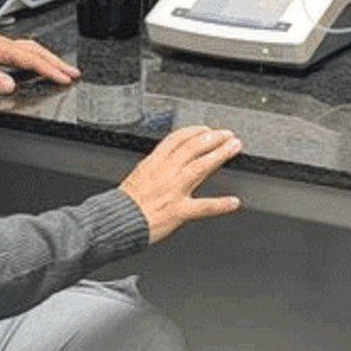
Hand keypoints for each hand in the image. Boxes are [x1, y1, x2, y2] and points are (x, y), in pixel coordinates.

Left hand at [0, 34, 79, 93]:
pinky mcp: (4, 50)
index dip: (48, 69)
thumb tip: (9, 86)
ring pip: (35, 50)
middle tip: (74, 73)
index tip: (62, 78)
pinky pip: (28, 52)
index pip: (30, 59)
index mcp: (0, 47)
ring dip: (52, 59)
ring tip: (66, 70)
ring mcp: (6, 46)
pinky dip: (41, 58)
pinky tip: (44, 66)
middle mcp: (5, 44)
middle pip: (38, 52)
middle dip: (58, 63)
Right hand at [120, 126, 242, 243]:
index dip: (195, 131)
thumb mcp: (138, 175)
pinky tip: (233, 202)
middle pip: (192, 148)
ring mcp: (173, 191)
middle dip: (213, 138)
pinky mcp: (178, 211)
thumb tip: (168, 155)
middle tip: (228, 134)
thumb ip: (155, 165)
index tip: (207, 129)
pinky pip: (202, 207)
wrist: (116, 222)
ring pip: (199, 167)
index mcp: (153, 163)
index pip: (177, 139)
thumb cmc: (125, 203)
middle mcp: (165, 174)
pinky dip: (219, 205)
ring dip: (219, 155)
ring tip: (234, 148)